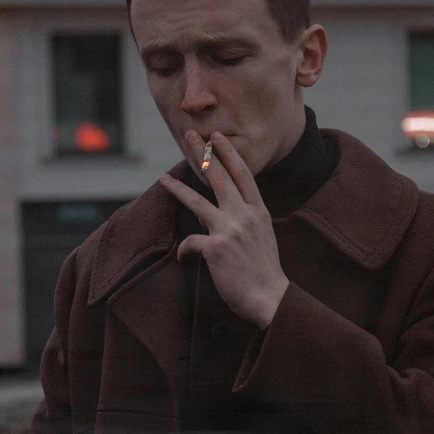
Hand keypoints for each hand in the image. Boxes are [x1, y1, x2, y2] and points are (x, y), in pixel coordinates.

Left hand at [159, 131, 288, 328]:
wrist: (270, 297)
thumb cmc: (265, 272)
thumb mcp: (264, 236)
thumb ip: (249, 220)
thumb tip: (231, 215)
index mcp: (258, 211)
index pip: (243, 174)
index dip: (228, 153)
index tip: (218, 137)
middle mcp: (244, 215)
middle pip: (220, 177)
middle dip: (204, 153)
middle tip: (191, 135)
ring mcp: (230, 230)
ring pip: (198, 202)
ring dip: (178, 188)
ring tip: (163, 178)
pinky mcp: (216, 248)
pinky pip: (189, 243)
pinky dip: (184, 251)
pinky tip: (184, 258)